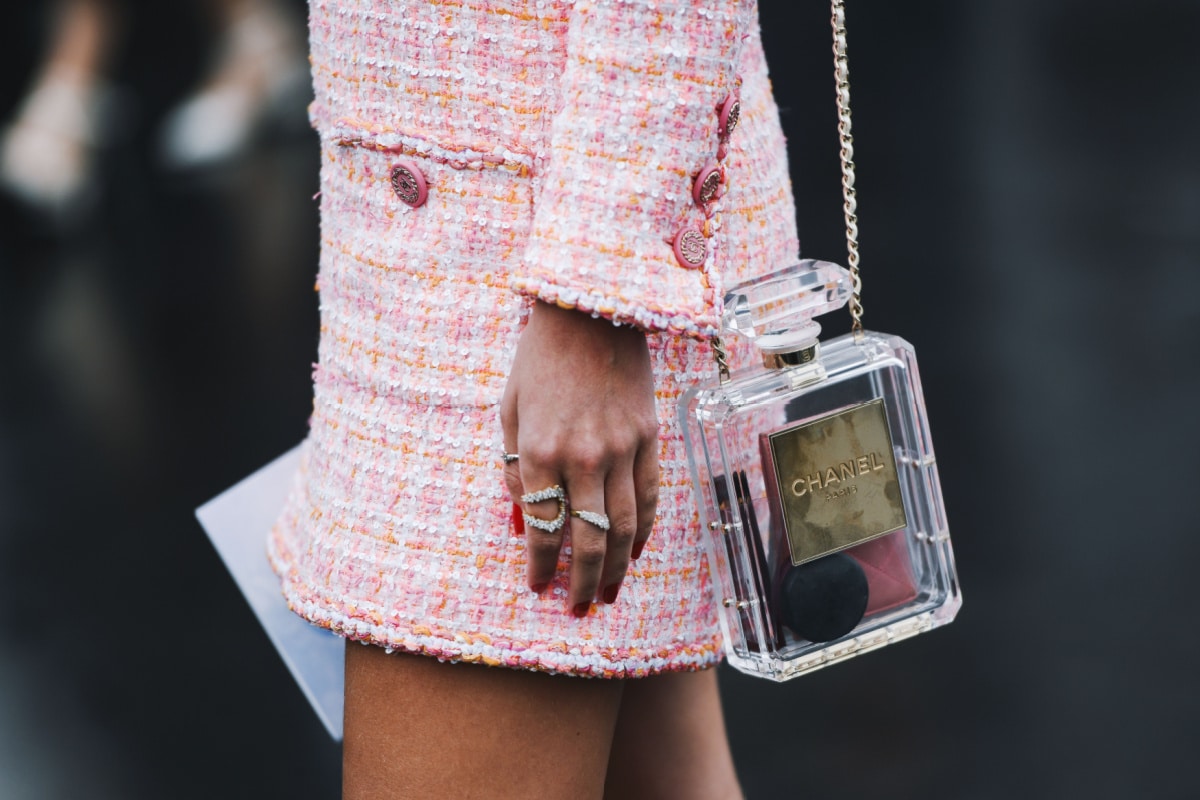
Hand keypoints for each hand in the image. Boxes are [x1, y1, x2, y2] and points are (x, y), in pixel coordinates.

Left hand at [500, 302, 658, 615]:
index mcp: (541, 450)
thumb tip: (522, 521)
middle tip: (580, 610)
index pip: (543, 526)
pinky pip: (650, 496)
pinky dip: (645, 530)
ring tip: (611, 596)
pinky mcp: (649, 437)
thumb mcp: (511, 410)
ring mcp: (623, 448)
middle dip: (583, 582)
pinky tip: (638, 553)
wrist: (592, 309)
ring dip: (618, 569)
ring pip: (626, 527)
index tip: (536, 586)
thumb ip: (514, 468)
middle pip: (589, 539)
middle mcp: (584, 457)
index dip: (539, 564)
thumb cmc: (541, 358)